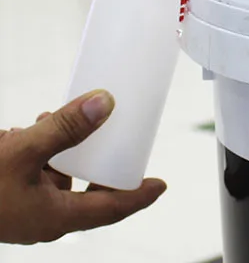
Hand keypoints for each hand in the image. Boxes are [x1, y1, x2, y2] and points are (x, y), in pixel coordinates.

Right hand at [0, 90, 165, 243]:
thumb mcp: (23, 152)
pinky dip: (40, 150)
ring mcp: (25, 209)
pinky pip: (37, 173)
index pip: (112, 208)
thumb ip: (65, 128)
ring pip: (61, 176)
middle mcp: (44, 217)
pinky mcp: (9, 197)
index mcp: (55, 218)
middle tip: (113, 133)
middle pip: (89, 191)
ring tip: (51, 119)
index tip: (161, 184)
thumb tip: (106, 103)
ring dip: (64, 148)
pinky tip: (26, 130)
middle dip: (99, 159)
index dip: (139, 196)